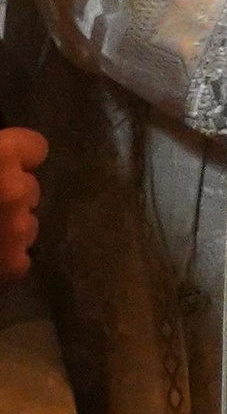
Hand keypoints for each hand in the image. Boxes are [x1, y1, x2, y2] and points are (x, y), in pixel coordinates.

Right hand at [0, 131, 41, 279]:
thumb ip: (0, 158)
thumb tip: (11, 164)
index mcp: (0, 155)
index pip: (36, 148)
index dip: (17, 157)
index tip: (4, 166)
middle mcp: (15, 190)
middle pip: (30, 189)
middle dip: (9, 197)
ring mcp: (16, 229)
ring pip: (27, 226)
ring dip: (8, 230)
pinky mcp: (10, 265)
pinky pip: (19, 261)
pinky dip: (3, 262)